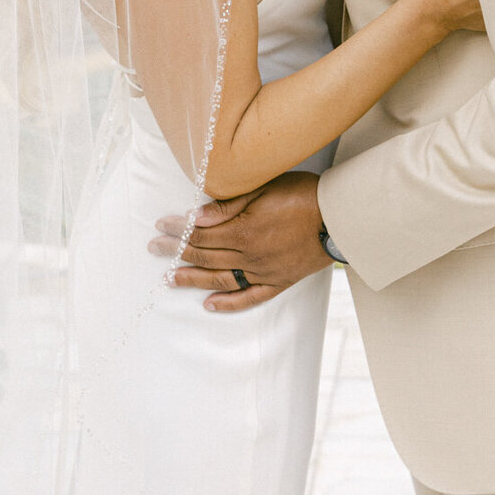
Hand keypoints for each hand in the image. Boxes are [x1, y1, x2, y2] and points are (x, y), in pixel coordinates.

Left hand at [149, 170, 329, 312]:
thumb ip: (229, 205)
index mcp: (243, 231)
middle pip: (205, 256)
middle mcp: (249, 256)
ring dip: (192, 279)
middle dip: (176, 252)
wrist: (339, 217)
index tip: (161, 226)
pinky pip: (249, 298)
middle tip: (155, 249)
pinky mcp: (278, 282)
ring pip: (220, 279)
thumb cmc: (303, 195)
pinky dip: (228, 304)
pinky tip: (209, 305)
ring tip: (169, 279)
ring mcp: (263, 272)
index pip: (201, 233)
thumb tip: (197, 218)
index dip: (178, 230)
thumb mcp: (264, 189)